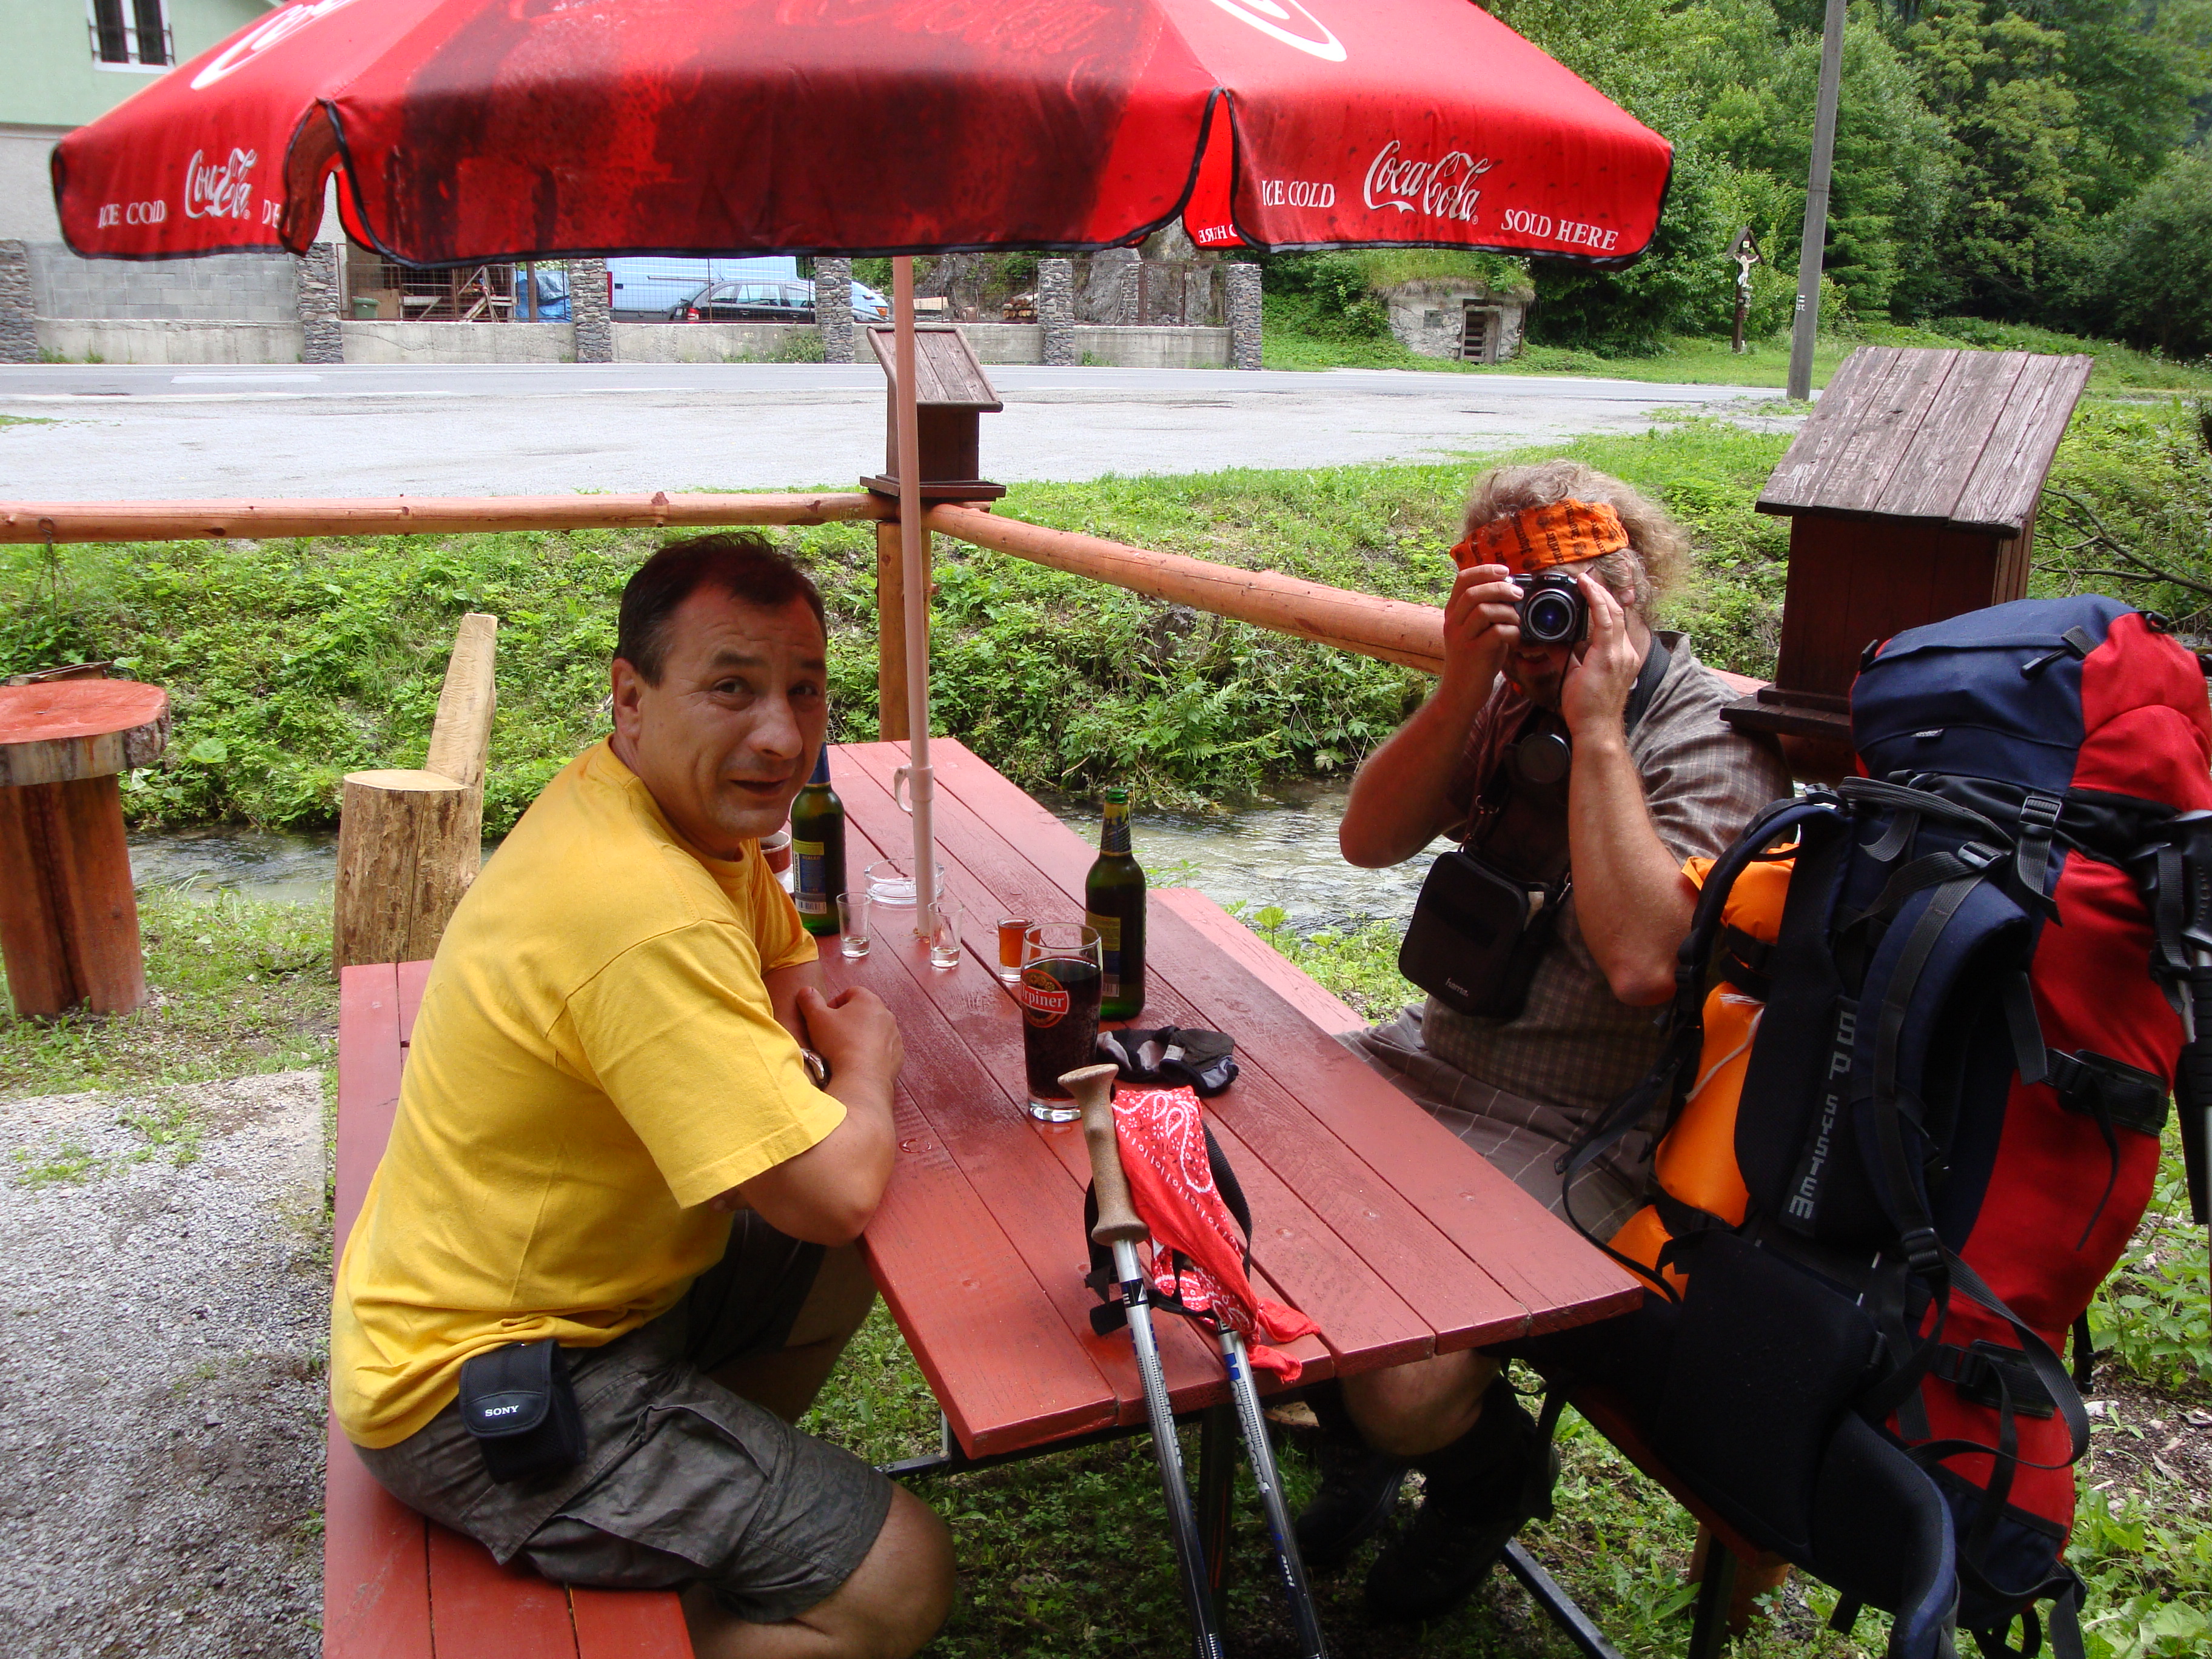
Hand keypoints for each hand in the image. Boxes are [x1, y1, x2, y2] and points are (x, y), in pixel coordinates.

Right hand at [797, 984, 903, 1090]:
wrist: (861, 1077)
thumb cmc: (839, 1043)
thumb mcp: (816, 1018)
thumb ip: (810, 1000)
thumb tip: (806, 990)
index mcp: (868, 1000)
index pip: (851, 992)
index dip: (835, 1003)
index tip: (825, 1018)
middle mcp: (886, 1015)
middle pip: (864, 1011)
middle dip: (849, 1020)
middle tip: (834, 1034)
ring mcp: (894, 1035)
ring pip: (875, 1030)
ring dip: (862, 1036)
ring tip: (845, 1050)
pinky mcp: (897, 1054)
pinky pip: (883, 1049)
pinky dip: (872, 1052)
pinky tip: (858, 1062)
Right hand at [1440, 561, 1521, 698]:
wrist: (1460, 693)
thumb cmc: (1474, 660)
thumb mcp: (1476, 631)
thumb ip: (1488, 612)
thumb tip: (1512, 591)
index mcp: (1453, 613)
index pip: (1463, 579)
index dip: (1485, 570)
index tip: (1505, 571)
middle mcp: (1453, 623)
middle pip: (1474, 592)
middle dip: (1500, 588)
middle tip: (1518, 594)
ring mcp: (1461, 638)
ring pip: (1483, 610)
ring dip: (1507, 611)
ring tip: (1516, 619)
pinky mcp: (1473, 654)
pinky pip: (1495, 633)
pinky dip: (1511, 631)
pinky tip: (1515, 638)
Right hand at [1559, 573, 1642, 740]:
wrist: (1599, 728)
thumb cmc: (1584, 707)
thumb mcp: (1568, 676)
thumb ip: (1561, 652)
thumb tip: (1551, 637)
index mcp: (1608, 654)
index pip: (1605, 614)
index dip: (1594, 594)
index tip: (1583, 581)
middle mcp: (1624, 653)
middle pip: (1618, 612)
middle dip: (1603, 594)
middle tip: (1588, 582)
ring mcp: (1629, 657)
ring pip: (1622, 622)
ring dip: (1608, 606)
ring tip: (1593, 595)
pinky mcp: (1628, 663)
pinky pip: (1622, 635)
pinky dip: (1611, 622)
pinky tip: (1599, 619)